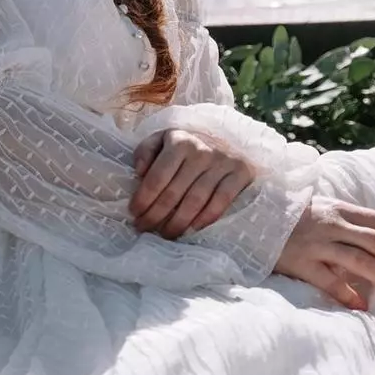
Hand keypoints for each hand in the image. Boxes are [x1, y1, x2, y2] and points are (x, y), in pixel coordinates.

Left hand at [130, 127, 257, 238]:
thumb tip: (139, 172)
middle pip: (174, 193)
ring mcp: (222, 162)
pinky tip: (191, 229)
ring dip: (177, 223)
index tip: (134, 213)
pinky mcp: (240, 173)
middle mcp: (201, 151)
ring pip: (195, 201)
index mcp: (179, 142)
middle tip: (145, 228)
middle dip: (155, 215)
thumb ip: (146, 151)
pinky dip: (205, 219)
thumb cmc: (188, 146)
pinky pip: (221, 202)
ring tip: (165, 234)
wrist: (230, 140)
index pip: (157, 177)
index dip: (143, 198)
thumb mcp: (163, 139)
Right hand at [274, 196, 374, 311]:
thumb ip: (344, 221)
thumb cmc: (288, 216)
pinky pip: (329, 280)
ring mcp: (316, 243)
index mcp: (339, 210)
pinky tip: (362, 307)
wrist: (249, 215)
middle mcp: (332, 225)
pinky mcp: (301, 262)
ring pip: (359, 260)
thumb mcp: (319, 209)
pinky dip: (347, 294)